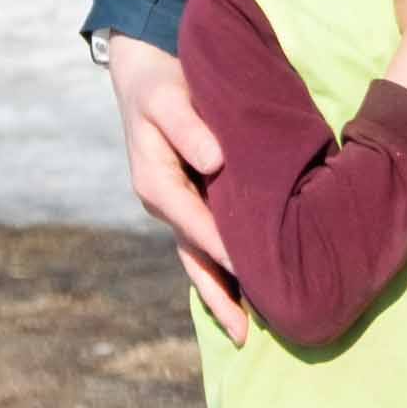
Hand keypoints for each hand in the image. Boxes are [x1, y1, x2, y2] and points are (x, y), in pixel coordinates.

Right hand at [99, 31, 244, 318]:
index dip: (228, 255)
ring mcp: (179, 205)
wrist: (149, 72)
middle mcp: (167, 203)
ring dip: (224, 291)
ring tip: (248, 331)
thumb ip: (189, 128)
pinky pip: (209, 242)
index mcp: (157, 184)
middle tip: (248, 335)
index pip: (198, 228)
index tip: (257, 280)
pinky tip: (247, 290)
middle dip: (221, 296)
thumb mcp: (169, 100)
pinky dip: (225, 268)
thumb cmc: (161, 86)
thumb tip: (215, 161)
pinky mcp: (193, 199)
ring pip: (202, 257)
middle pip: (197, 258)